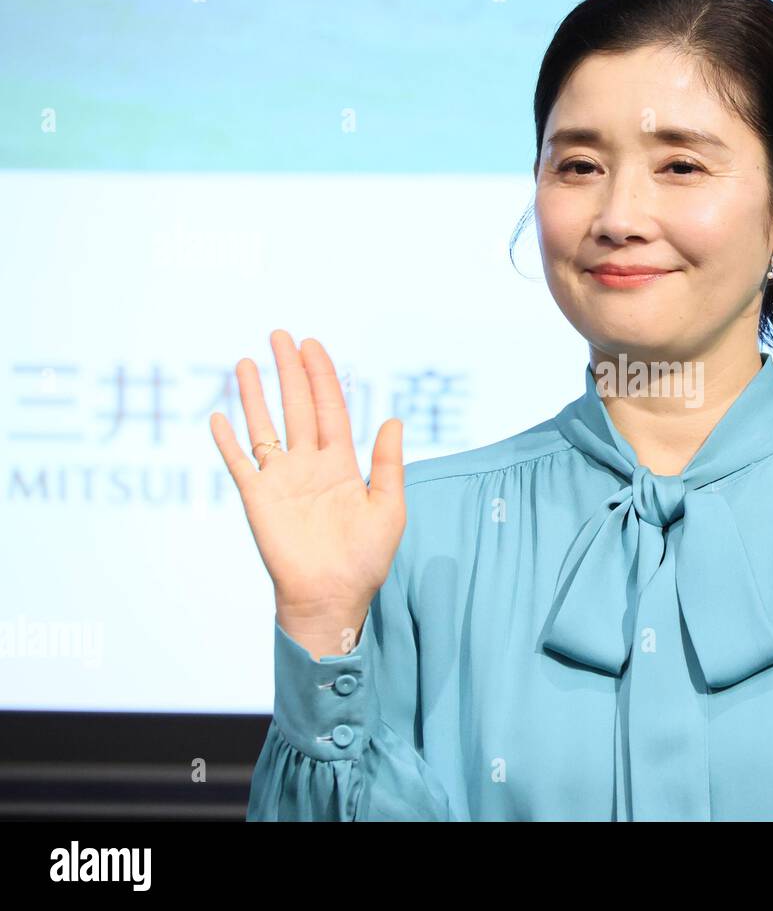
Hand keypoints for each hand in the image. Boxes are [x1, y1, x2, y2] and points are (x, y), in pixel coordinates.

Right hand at [210, 330, 404, 654]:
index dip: (323, 377)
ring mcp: (281, 480)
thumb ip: (389, 464)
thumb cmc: (365, 558)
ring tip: (244, 361)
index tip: (313, 345)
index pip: (331, 409)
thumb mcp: (388, 507)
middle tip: (281, 335)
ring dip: (255, 394)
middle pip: (297, 407)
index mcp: (342, 464)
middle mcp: (309, 465)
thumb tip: (394, 419)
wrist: (332, 596)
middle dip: (290, 371)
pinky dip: (229, 441)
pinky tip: (220, 416)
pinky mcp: (258, 499)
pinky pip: (240, 463)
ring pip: (265, 426)